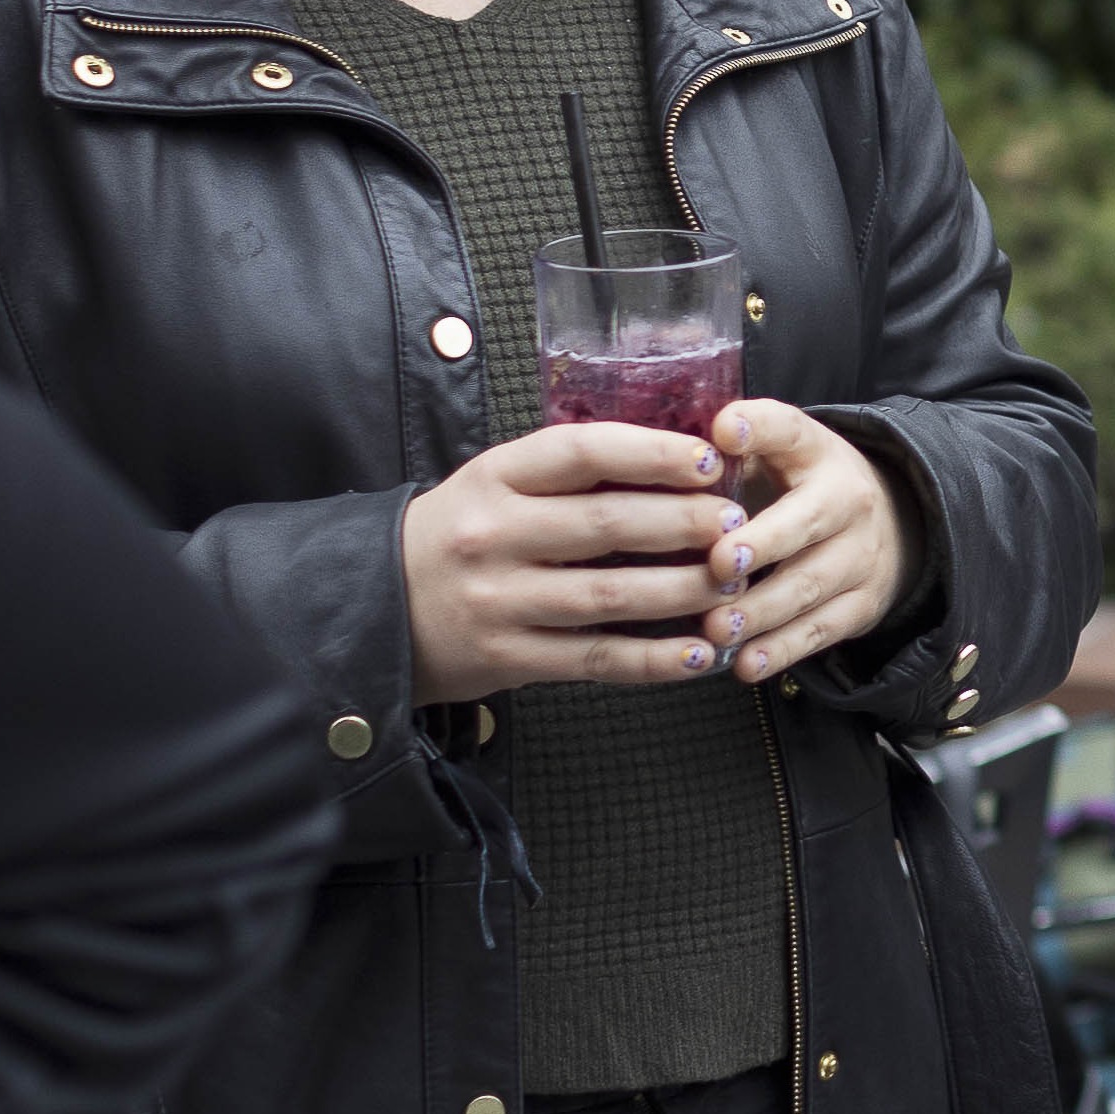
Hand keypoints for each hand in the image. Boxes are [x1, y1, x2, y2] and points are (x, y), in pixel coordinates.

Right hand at [404, 424, 750, 702]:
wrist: (373, 608)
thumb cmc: (461, 534)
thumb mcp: (496, 484)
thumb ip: (569, 473)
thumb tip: (678, 458)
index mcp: (495, 477)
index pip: (583, 453)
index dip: (654, 453)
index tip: (711, 461)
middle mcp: (493, 535)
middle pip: (607, 525)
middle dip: (686, 523)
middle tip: (740, 524)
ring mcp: (499, 600)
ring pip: (610, 596)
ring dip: (683, 591)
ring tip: (735, 584)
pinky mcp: (506, 658)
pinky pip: (594, 660)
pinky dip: (653, 660)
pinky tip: (699, 653)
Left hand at [700, 401, 909, 683]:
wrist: (889, 525)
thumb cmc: (799, 489)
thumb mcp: (776, 456)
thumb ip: (728, 457)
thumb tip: (657, 458)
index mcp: (815, 451)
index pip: (789, 428)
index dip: (758, 427)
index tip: (723, 431)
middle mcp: (847, 498)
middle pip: (808, 519)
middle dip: (764, 542)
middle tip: (720, 562)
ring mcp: (860, 555)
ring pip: (810, 584)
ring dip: (762, 609)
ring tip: (717, 626)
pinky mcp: (862, 605)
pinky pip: (821, 630)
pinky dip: (782, 650)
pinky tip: (746, 664)